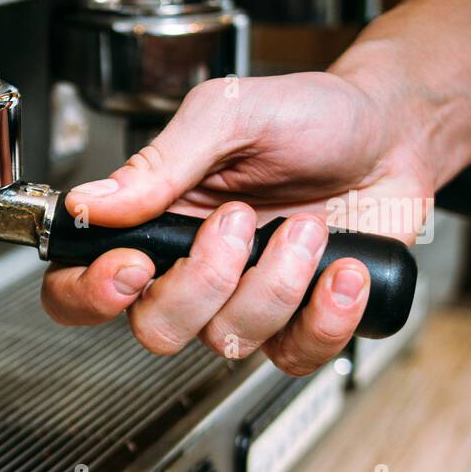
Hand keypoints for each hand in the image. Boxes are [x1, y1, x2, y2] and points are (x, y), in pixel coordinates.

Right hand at [40, 71, 432, 374]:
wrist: (391, 130)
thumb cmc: (308, 117)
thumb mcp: (227, 115)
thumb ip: (158, 162)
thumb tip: (92, 203)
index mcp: (153, 224)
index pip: (79, 286)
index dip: (89, 294)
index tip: (131, 266)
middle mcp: (190, 272)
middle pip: (155, 328)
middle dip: (202, 281)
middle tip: (238, 220)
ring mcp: (244, 302)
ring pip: (228, 341)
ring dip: (276, 282)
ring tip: (308, 228)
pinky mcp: (299, 322)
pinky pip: (294, 356)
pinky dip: (325, 318)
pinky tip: (342, 270)